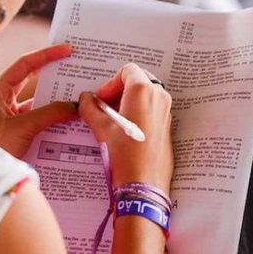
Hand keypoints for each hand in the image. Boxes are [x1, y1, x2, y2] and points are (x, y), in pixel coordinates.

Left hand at [0, 44, 78, 157]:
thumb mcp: (23, 128)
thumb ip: (50, 114)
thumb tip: (74, 105)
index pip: (24, 64)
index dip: (46, 54)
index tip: (66, 50)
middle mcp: (0, 100)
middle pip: (31, 80)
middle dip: (53, 75)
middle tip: (74, 68)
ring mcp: (7, 116)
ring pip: (36, 102)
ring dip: (55, 102)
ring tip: (77, 97)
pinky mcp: (14, 130)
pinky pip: (36, 119)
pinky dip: (51, 120)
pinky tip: (68, 123)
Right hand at [79, 64, 173, 190]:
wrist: (144, 183)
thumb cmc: (124, 155)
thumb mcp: (101, 129)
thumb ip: (90, 108)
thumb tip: (85, 99)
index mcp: (143, 91)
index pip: (127, 70)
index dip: (110, 82)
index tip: (101, 98)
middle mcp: (159, 96)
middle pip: (138, 79)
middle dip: (120, 89)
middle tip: (105, 105)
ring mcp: (166, 110)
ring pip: (146, 93)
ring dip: (128, 100)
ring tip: (113, 118)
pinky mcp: (167, 124)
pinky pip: (152, 106)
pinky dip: (138, 110)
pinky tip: (125, 128)